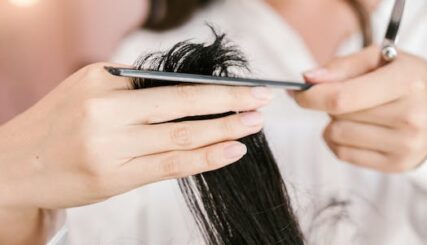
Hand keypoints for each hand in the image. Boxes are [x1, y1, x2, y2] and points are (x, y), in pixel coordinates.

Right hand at [0, 63, 272, 209]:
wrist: (15, 165)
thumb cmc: (59, 123)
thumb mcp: (89, 89)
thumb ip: (134, 88)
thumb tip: (190, 89)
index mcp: (102, 82)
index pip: (170, 82)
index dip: (212, 86)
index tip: (244, 86)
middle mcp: (107, 112)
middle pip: (182, 104)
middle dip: (229, 101)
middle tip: (263, 99)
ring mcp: (112, 147)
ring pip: (181, 136)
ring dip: (224, 129)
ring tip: (254, 123)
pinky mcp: (115, 178)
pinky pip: (170, 166)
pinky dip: (204, 158)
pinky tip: (232, 151)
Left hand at [293, 46, 426, 172]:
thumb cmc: (409, 79)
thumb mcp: (382, 58)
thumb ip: (343, 66)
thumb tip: (309, 79)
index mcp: (408, 83)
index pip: (343, 97)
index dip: (311, 96)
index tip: (298, 92)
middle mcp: (411, 117)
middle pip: (338, 116)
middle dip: (329, 103)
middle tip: (345, 95)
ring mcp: (406, 146)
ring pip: (337, 136)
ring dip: (334, 123)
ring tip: (355, 112)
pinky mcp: (398, 165)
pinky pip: (344, 155)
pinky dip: (338, 141)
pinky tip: (354, 129)